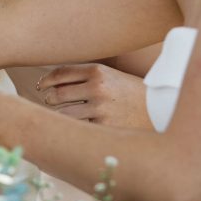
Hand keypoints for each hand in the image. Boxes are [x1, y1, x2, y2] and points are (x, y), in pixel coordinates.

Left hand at [35, 63, 150, 128]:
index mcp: (98, 71)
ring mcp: (101, 109)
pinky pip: (78, 129)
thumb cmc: (130, 93)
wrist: (159, 110)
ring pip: (64, 114)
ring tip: (58, 116)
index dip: (46, 80)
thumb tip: (50, 82)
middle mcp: (98, 88)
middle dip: (49, 99)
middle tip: (48, 101)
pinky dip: (71, 129)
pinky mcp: (105, 128)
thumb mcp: (111, 76)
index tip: (41, 86)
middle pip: (57, 94)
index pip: (60, 73)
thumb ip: (85, 77)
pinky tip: (71, 129)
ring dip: (56, 116)